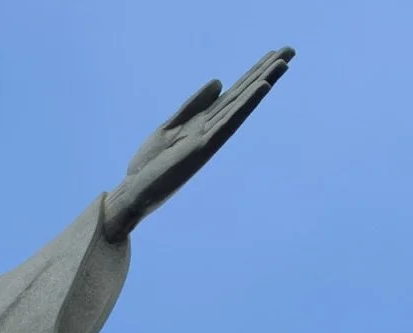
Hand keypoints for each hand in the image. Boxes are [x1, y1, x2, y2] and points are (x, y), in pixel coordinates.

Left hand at [103, 46, 294, 241]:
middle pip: (242, 95)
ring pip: (240, 105)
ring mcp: (208, 138)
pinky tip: (260, 88)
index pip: (234, 93)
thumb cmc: (150, 164)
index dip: (253, 73)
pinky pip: (228, 123)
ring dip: (262, 83)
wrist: (133, 192)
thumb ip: (194, 105)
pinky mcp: (201, 148)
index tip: (274, 53)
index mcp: (203, 122)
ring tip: (283, 63)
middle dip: (266, 72)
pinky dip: (245, 105)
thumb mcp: (170, 126)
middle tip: (291, 48)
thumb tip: (220, 82)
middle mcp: (211, 129)